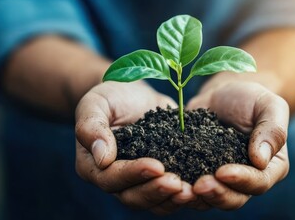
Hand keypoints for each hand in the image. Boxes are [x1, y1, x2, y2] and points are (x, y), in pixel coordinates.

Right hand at [75, 81, 195, 214]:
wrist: (133, 93)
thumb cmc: (110, 96)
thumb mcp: (95, 104)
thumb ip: (91, 127)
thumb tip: (103, 159)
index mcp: (94, 166)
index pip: (112, 178)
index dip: (134, 174)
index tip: (156, 166)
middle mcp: (117, 180)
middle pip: (134, 197)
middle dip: (157, 191)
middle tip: (177, 183)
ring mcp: (141, 181)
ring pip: (155, 202)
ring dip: (173, 199)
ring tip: (192, 191)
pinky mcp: (162, 176)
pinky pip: (172, 193)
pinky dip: (187, 192)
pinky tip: (203, 185)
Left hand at [186, 81, 289, 209]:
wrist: (224, 94)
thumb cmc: (252, 98)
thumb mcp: (269, 106)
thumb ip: (273, 130)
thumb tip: (261, 160)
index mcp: (270, 168)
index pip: (258, 182)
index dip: (242, 180)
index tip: (223, 171)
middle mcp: (246, 180)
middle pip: (234, 198)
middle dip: (216, 194)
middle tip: (199, 185)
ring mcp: (220, 180)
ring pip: (210, 199)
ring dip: (195, 197)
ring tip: (181, 188)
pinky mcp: (198, 173)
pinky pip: (189, 187)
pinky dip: (179, 187)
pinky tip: (166, 179)